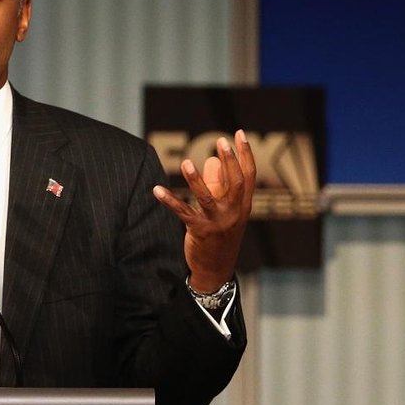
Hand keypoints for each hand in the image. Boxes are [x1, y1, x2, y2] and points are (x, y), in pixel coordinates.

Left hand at [152, 130, 255, 292]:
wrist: (216, 270)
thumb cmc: (219, 236)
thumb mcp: (223, 210)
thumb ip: (217, 185)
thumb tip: (211, 160)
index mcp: (243, 206)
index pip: (248, 176)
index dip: (244, 155)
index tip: (238, 134)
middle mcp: (234, 213)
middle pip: (235, 184)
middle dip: (230, 161)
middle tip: (221, 142)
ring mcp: (218, 223)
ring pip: (207, 198)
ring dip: (196, 180)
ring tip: (185, 163)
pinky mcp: (200, 232)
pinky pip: (183, 213)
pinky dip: (169, 201)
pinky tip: (156, 190)